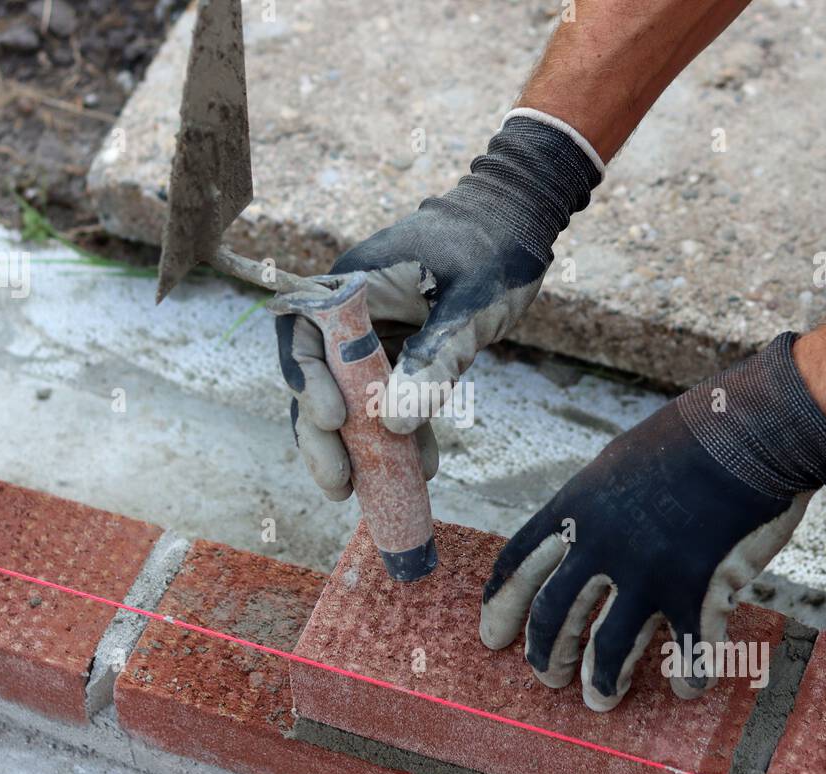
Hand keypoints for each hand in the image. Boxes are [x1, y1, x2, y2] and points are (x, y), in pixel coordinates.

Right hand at [275, 110, 602, 499]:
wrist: (520, 225)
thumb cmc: (492, 248)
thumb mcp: (467, 305)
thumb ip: (433, 358)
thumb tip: (392, 425)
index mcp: (349, 285)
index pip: (305, 339)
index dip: (308, 384)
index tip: (335, 421)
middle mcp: (350, 316)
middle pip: (318, 383)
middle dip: (324, 437)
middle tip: (339, 485)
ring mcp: (374, 339)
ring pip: (351, 401)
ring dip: (359, 448)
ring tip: (370, 495)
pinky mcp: (401, 357)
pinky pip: (390, 402)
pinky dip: (401, 436)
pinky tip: (421, 469)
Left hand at [480, 333, 825, 710]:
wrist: (749, 431)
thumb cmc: (690, 439)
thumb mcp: (621, 462)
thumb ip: (596, 503)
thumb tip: (580, 532)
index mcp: (575, 507)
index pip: (519, 562)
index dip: (500, 602)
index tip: (492, 633)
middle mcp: (599, 543)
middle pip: (554, 614)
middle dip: (545, 653)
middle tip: (545, 677)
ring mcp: (645, 571)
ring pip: (609, 647)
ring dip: (601, 682)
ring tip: (599, 701)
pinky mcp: (694, 591)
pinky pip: (686, 651)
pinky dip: (687, 677)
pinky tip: (688, 691)